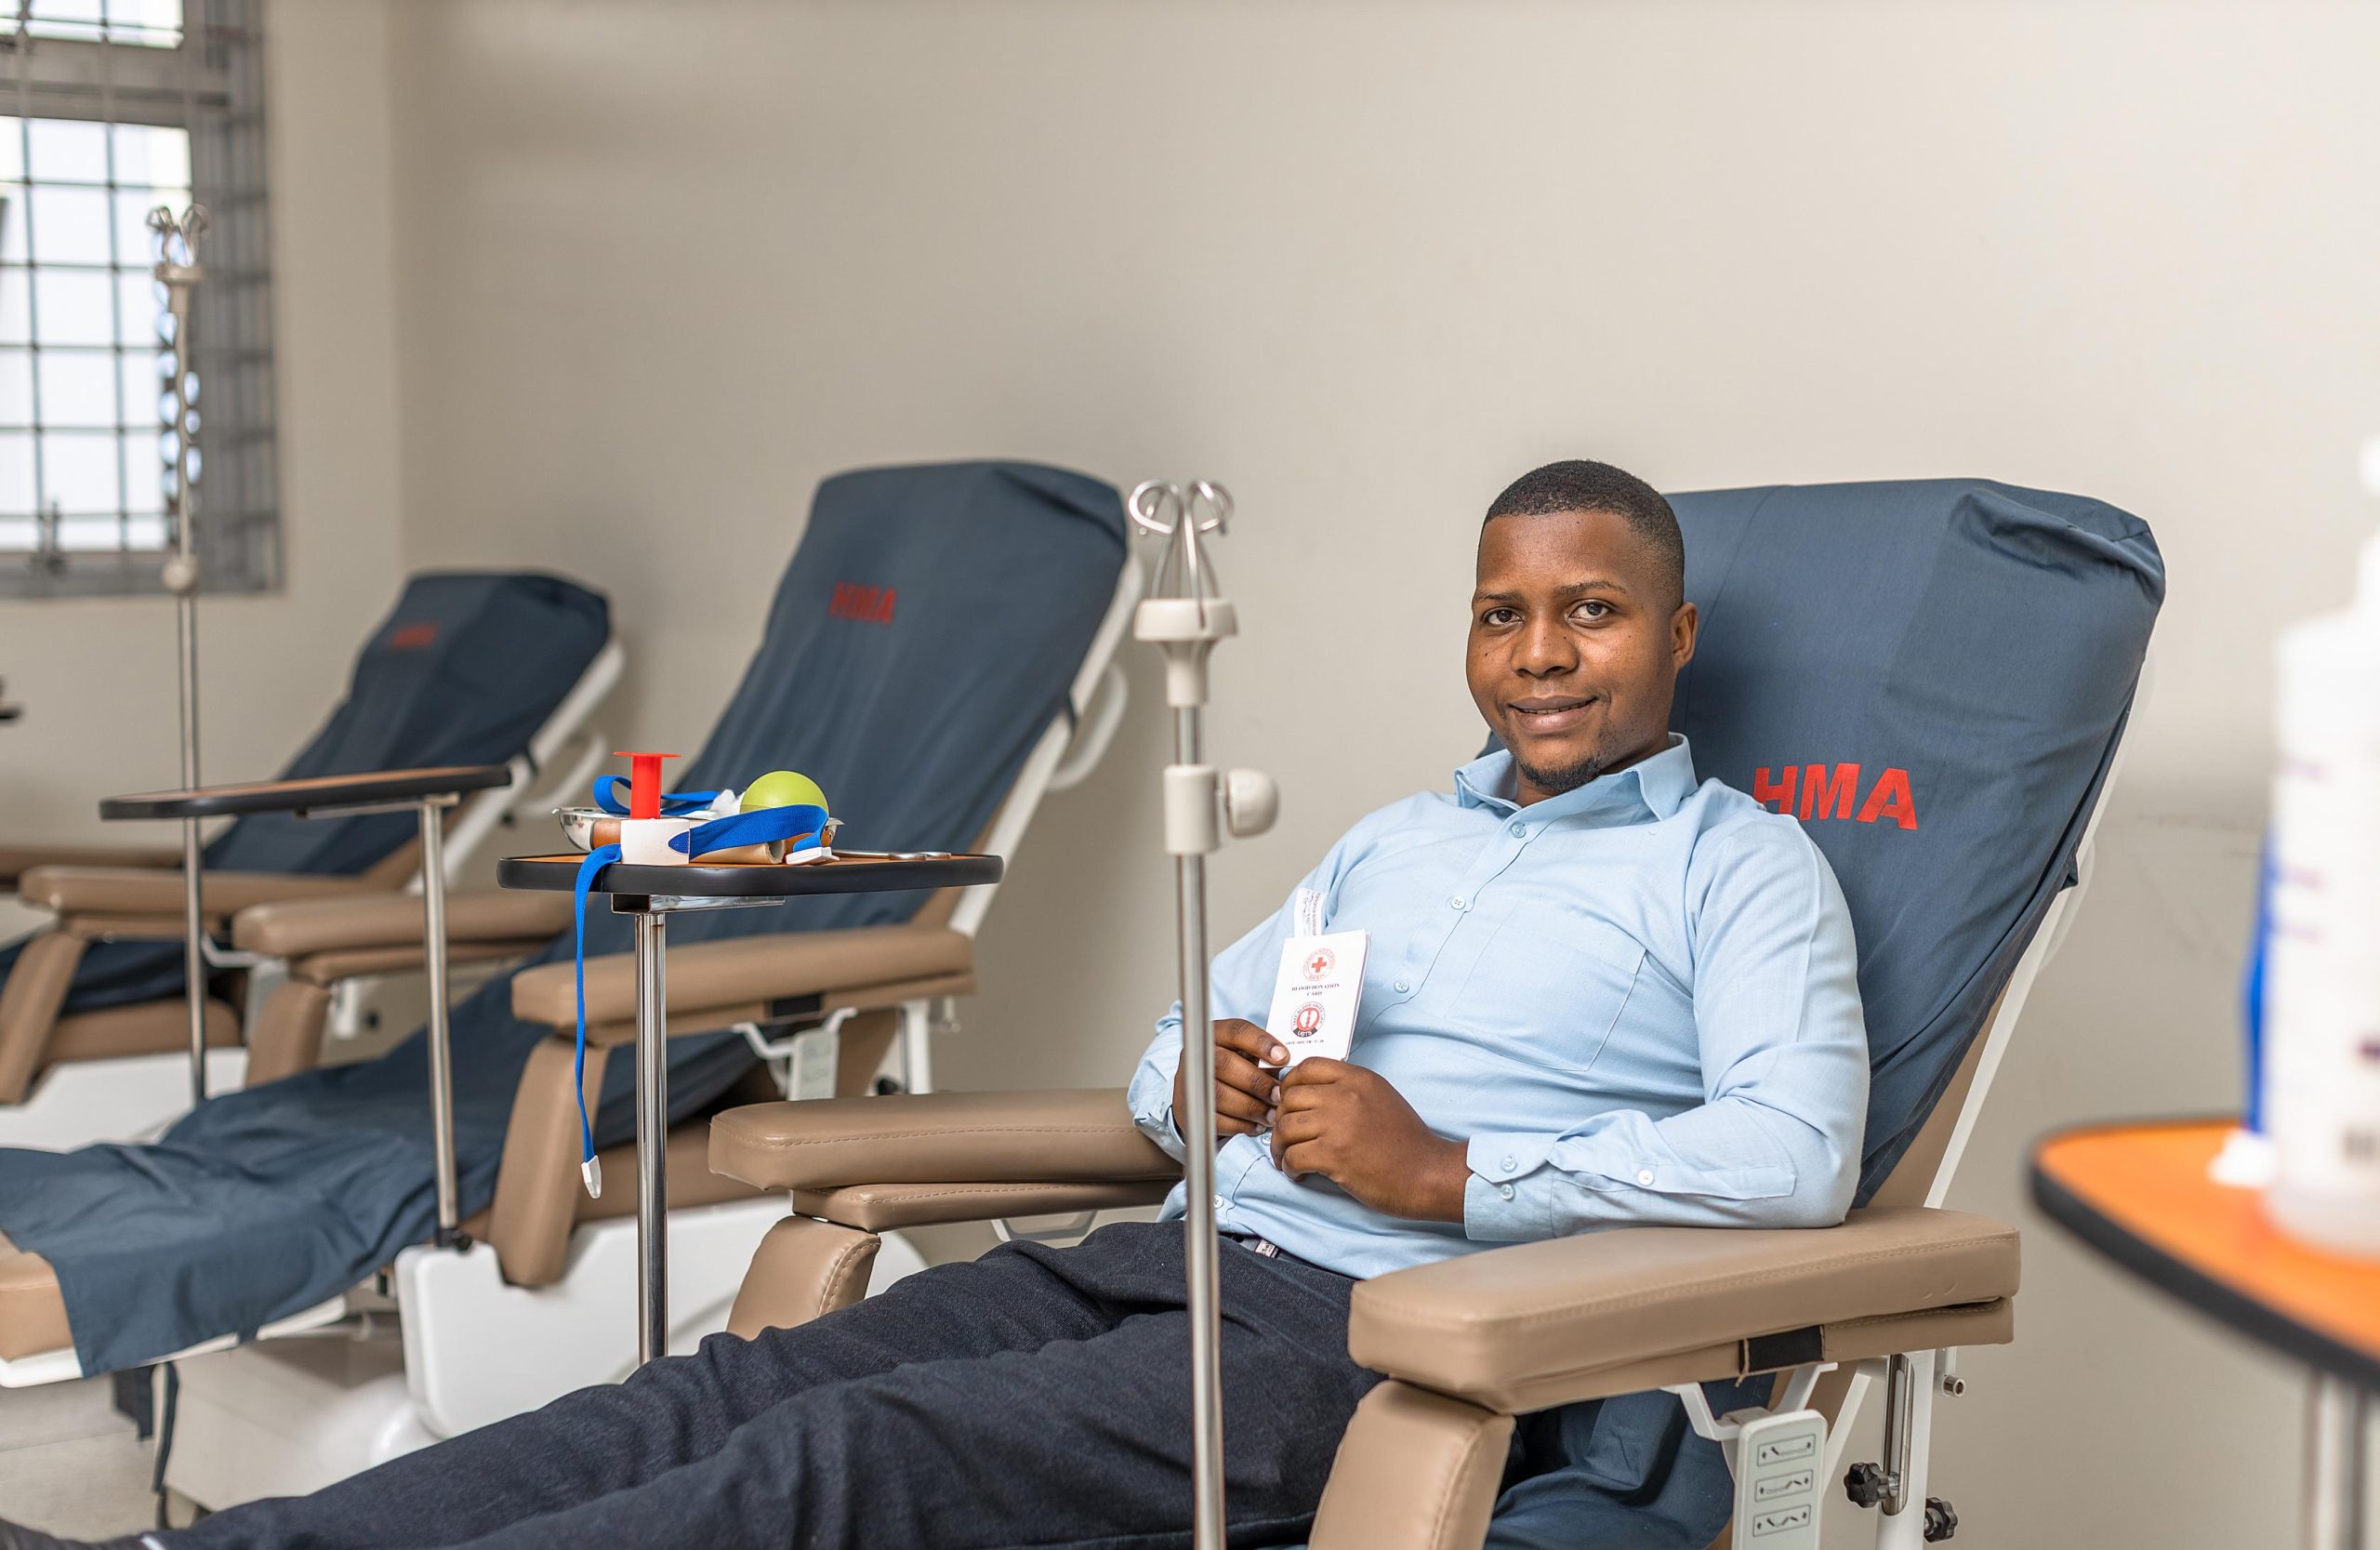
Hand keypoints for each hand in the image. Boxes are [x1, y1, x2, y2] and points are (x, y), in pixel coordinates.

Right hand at [1173, 1018, 1285, 1146]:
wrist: (1203, 1094)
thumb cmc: (1235, 1071)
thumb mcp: (1248, 1057)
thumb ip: (1264, 1058)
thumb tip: (1288, 1066)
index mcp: (1216, 1034)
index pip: (1237, 1031)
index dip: (1261, 1043)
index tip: (1283, 1057)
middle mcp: (1198, 1055)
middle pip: (1225, 1064)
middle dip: (1257, 1082)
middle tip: (1279, 1095)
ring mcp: (1191, 1082)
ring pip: (1221, 1096)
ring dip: (1252, 1108)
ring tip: (1272, 1115)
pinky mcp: (1190, 1109)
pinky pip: (1217, 1119)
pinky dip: (1241, 1125)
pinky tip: (1256, 1125)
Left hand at [1271, 1059, 1468, 1222]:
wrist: (1428, 1174)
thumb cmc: (1407, 1142)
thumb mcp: (1382, 1098)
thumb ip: (1350, 1090)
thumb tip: (1312, 1096)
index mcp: (1359, 1079)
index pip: (1308, 1067)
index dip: (1290, 1084)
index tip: (1289, 1102)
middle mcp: (1346, 1096)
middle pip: (1290, 1097)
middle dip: (1280, 1119)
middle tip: (1285, 1136)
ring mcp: (1338, 1125)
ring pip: (1285, 1127)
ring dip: (1279, 1146)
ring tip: (1285, 1157)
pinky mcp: (1333, 1155)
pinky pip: (1292, 1156)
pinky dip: (1288, 1166)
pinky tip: (1297, 1172)